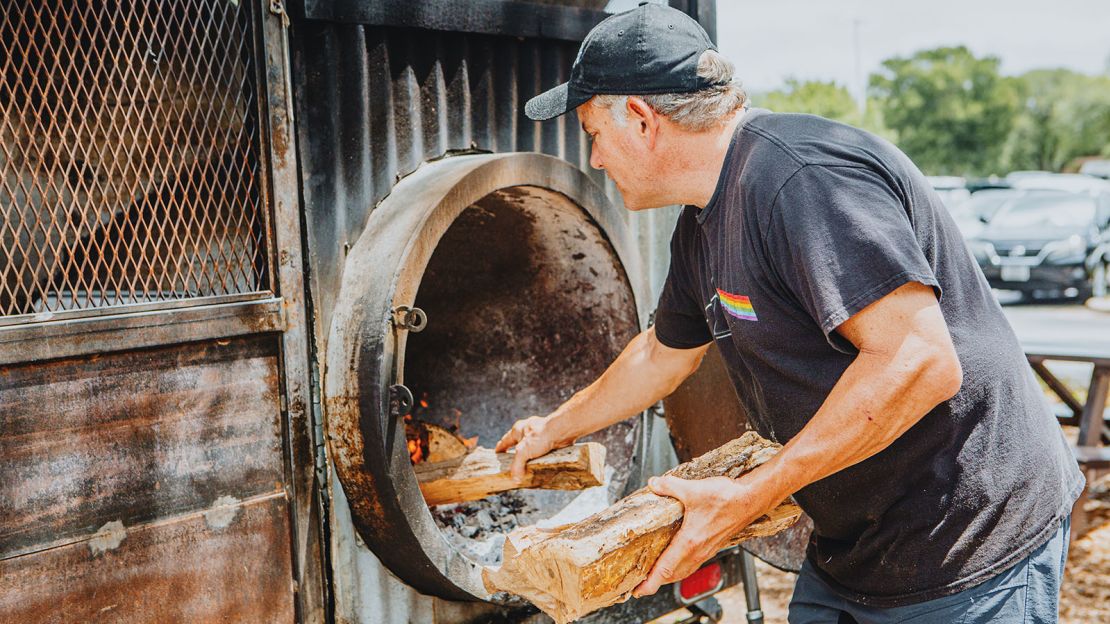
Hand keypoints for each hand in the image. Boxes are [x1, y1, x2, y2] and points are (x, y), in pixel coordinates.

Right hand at [495, 415, 571, 480]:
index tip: (497, 455)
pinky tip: (541, 463)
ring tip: (528, 466)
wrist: (563, 431)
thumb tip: (515, 479)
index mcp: (518, 430)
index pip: (505, 441)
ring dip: (530, 455)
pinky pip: (542, 450)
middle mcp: (528, 431)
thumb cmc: (542, 435)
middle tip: (512, 463)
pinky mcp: (550, 439)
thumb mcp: (523, 451)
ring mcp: (539, 435)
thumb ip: (517, 466)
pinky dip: (541, 456)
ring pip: (531, 447)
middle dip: (516, 453)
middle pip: (518, 443)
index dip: (500, 448)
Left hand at [632, 475, 767, 597]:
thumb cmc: (727, 498)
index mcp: (690, 541)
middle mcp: (698, 550)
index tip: (638, 590)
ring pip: (683, 570)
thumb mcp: (693, 489)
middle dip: (655, 582)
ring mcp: (706, 550)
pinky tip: (677, 559)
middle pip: (672, 574)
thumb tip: (654, 484)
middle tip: (640, 584)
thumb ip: (669, 486)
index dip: (650, 582)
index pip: (665, 569)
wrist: (751, 500)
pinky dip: (680, 567)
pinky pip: (692, 563)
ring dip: (669, 575)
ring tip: (655, 575)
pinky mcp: (712, 545)